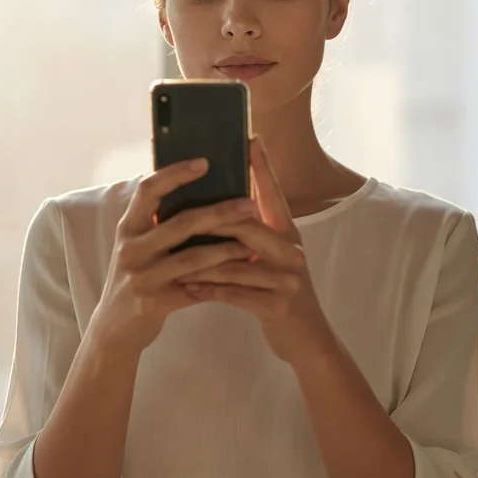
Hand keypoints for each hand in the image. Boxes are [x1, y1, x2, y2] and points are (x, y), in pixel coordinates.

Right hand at [86, 159, 261, 358]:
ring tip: (254, 240)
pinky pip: (196, 287)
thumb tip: (199, 190)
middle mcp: (131, 249)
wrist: (114, 330)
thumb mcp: (137, 246)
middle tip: (249, 203)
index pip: (148, 190)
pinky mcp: (155, 302)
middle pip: (181, 223)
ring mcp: (142, 277)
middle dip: (219, 212)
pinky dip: (220, 278)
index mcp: (127, 227)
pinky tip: (240, 271)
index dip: (175, 174)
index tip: (204, 162)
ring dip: (228, 247)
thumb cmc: (135, 278)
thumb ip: (157, 223)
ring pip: (193, 257)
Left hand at [177, 136, 337, 364]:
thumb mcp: (273, 260)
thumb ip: (254, 235)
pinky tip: (186, 288)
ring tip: (172, 257)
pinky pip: (235, 294)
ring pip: (236, 262)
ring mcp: (287, 279)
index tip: (250, 138)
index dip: (262, 167)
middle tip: (180, 212)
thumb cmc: (280, 293)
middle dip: (212, 219)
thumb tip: (222, 206)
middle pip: (248, 226)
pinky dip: (208, 291)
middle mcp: (291, 251)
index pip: (274, 195)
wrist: (306, 339)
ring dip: (201, 262)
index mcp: (288, 235)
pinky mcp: (278, 306)